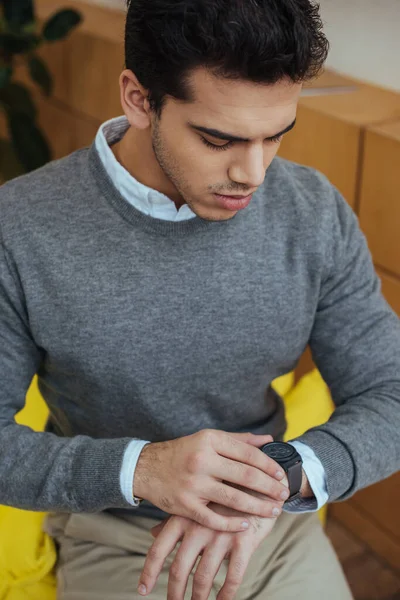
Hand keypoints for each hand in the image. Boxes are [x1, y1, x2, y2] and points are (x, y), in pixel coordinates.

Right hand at [134, 429, 290, 531]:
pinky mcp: (185, 505)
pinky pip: (213, 519)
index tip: (281, 475)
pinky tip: (245, 525)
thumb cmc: (183, 452)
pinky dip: (231, 524)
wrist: (145, 468)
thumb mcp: (208, 439)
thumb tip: (268, 440)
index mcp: (210, 441)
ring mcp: (193, 484)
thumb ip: (239, 440)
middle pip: (245, 476)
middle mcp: (202, 460)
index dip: (268, 465)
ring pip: (234, 499)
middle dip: (269, 487)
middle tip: (283, 495)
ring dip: (257, 507)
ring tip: (273, 511)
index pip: (247, 454)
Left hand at [138, 481, 287, 599]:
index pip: (160, 548)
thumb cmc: (222, 494)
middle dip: (175, 592)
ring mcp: (221, 534)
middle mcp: (199, 526)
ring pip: (204, 577)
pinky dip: (227, 594)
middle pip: (180, 569)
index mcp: (184, 517)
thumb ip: (174, 520)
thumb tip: (152, 534)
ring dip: (200, 597)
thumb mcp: (196, 502)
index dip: (149, 571)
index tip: (142, 590)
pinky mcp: (243, 541)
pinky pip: (233, 576)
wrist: (258, 481)